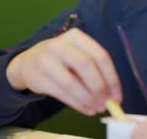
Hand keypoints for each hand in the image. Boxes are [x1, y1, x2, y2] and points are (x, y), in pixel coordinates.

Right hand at [5, 28, 120, 115]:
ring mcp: (46, 60)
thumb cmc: (62, 59)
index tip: (117, 95)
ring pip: (72, 82)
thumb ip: (96, 71)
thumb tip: (113, 94)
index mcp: (76, 36)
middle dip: (99, 88)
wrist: (29, 62)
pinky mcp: (38, 77)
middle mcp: (60, 44)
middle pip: (86, 66)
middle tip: (107, 103)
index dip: (112, 77)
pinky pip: (61, 93)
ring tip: (97, 109)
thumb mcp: (78, 55)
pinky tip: (86, 109)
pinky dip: (77, 104)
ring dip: (88, 99)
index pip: (100, 56)